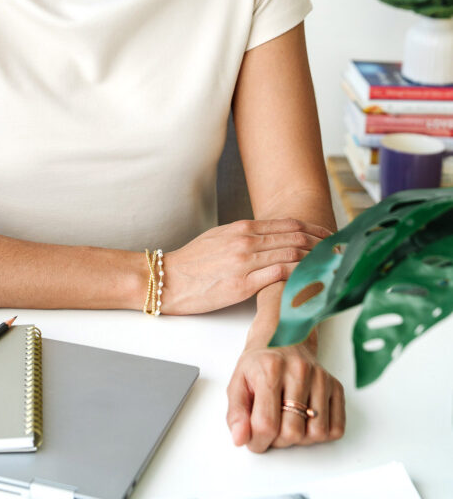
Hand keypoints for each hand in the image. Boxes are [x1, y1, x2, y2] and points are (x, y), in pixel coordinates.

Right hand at [162, 218, 331, 314]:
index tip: (330, 236)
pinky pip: (278, 276)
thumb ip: (245, 237)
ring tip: (334, 264)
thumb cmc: (192, 262)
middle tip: (341, 249)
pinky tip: (312, 280)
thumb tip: (267, 240)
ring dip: (316, 259)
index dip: (313, 229)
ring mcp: (245, 262)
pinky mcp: (242, 285)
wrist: (168, 279)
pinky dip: (299, 276)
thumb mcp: (219, 239)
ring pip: (291, 254)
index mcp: (242, 228)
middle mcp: (247, 241)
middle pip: (295, 237)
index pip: (288, 225)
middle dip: (322, 243)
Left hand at [226, 342, 345, 451]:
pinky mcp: (335, 386)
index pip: (266, 424)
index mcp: (270, 369)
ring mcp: (320, 378)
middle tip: (271, 426)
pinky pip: (336, 429)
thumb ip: (235, 414)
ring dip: (300, 438)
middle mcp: (299, 371)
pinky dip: (320, 433)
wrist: (283, 336)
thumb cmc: (259, 363)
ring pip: (316, 434)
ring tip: (288, 421)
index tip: (253, 439)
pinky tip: (306, 419)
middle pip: (292, 433)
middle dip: (278, 440)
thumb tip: (239, 439)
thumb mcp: (238, 383)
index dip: (257, 442)